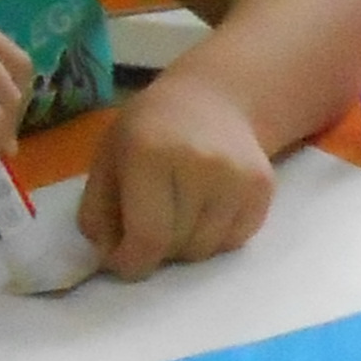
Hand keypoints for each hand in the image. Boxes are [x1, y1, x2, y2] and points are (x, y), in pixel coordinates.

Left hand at [84, 77, 276, 276]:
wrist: (213, 98)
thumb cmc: (150, 130)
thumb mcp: (107, 160)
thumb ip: (97, 212)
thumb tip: (110, 257)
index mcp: (151, 153)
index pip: (148, 236)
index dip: (132, 262)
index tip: (123, 261)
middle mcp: (201, 164)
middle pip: (178, 247)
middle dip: (157, 250)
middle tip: (149, 226)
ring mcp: (238, 177)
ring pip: (206, 249)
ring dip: (186, 245)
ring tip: (178, 214)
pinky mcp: (262, 188)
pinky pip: (234, 241)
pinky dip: (215, 237)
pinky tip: (206, 207)